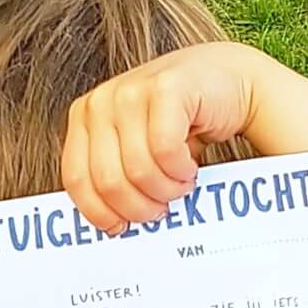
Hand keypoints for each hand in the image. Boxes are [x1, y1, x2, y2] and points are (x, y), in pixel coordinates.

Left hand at [61, 42, 260, 232]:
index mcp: (84, 117)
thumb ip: (116, 173)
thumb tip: (111, 224)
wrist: (230, 81)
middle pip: (108, 182)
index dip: (100, 212)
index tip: (121, 227)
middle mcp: (100, 101)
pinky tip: (189, 166)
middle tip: (160, 207)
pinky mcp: (166, 88)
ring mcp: (131, 91)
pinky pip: (165, 151)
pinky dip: (181, 170)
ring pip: (138, 170)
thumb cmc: (181, 121)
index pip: (76, 179)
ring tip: (179, 184)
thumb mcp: (137, 147)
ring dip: (166, 190)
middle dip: (139, 207)